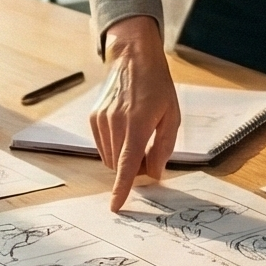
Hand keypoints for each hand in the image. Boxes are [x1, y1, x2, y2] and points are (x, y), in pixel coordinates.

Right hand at [93, 18, 179, 207]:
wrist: (133, 58)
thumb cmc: (157, 86)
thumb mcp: (172, 115)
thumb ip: (163, 147)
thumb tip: (154, 174)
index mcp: (137, 123)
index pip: (127, 164)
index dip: (121, 188)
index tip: (116, 206)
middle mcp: (115, 122)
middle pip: (120, 165)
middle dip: (134, 169)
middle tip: (150, 153)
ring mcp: (101, 120)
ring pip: (110, 158)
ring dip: (124, 159)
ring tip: (139, 138)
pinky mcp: (94, 118)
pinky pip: (102, 147)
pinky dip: (115, 148)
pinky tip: (126, 131)